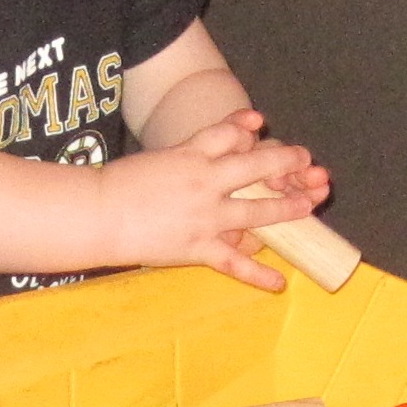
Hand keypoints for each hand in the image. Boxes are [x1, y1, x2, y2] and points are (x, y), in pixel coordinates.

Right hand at [102, 111, 330, 290]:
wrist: (97, 214)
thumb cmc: (121, 184)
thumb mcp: (160, 156)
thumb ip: (194, 148)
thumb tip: (229, 140)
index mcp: (191, 155)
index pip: (230, 134)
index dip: (247, 127)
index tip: (261, 124)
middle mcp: (205, 182)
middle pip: (255, 167)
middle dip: (284, 162)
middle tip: (306, 160)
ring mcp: (205, 217)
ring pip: (256, 212)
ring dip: (286, 208)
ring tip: (309, 206)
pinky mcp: (198, 248)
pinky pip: (234, 263)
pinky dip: (257, 275)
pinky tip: (278, 283)